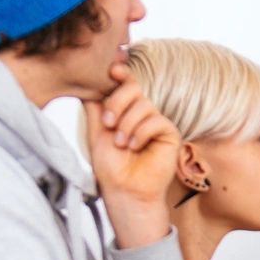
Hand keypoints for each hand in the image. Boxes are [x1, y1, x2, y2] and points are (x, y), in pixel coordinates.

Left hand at [83, 62, 179, 248]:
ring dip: (127, 124)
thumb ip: (94, 105)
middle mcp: (141, 113)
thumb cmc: (110, 165)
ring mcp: (156, 122)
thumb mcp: (95, 130)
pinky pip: (156, 120)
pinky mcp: (169, 133)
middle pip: (134, 88)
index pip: (124, 84)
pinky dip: (141, 133)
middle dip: (117, 102)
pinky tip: (135, 147)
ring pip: (144, 104)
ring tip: (121, 144)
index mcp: (124, 109)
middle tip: (108, 123)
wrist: (124, 189)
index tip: (112, 70)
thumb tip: (90, 81)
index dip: (121, 73)